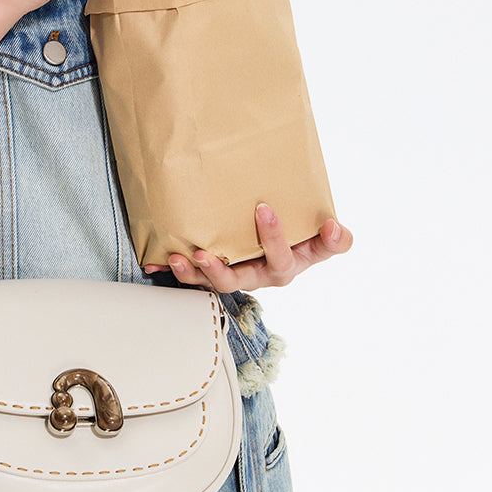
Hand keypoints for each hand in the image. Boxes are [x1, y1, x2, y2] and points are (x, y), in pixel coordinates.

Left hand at [143, 203, 352, 291]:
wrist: (272, 245)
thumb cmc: (297, 243)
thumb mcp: (320, 242)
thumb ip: (335, 240)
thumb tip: (334, 227)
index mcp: (287, 265)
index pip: (285, 256)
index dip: (281, 238)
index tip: (273, 211)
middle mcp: (260, 275)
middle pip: (242, 278)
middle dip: (222, 268)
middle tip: (206, 252)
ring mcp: (237, 275)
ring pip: (216, 281)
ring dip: (196, 272)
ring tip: (181, 258)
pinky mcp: (214, 272)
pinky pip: (194, 274)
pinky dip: (174, 269)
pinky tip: (156, 260)